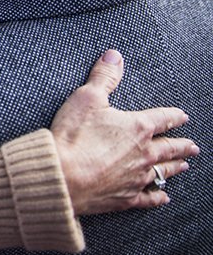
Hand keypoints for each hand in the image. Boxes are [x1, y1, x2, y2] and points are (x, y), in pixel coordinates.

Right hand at [51, 49, 199, 214]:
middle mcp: (144, 153)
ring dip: (175, 167)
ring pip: (164, 172)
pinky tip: (164, 197)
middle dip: (182, 145)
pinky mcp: (126, 198)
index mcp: (138, 127)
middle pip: (170, 148)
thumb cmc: (73, 136)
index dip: (174, 116)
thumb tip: (115, 56)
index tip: (183, 117)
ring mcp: (137, 177)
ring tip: (184, 165)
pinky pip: (149, 198)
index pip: (163, 118)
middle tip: (193, 146)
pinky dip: (158, 197)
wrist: (62, 175)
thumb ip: (103, 77)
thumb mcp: (86, 98)